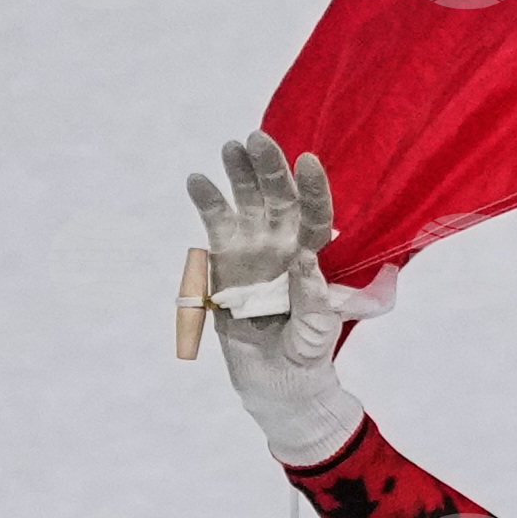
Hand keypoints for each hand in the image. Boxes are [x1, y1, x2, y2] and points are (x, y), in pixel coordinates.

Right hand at [185, 130, 376, 464]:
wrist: (274, 378)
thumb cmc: (306, 353)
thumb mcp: (318, 331)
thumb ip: (315, 299)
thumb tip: (305, 261)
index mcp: (314, 255)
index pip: (316, 214)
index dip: (313, 189)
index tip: (307, 161)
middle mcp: (284, 242)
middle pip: (279, 197)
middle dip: (269, 167)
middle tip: (258, 139)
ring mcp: (253, 246)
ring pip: (247, 200)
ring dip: (240, 172)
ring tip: (232, 147)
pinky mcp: (225, 257)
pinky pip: (216, 221)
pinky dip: (207, 199)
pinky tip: (198, 179)